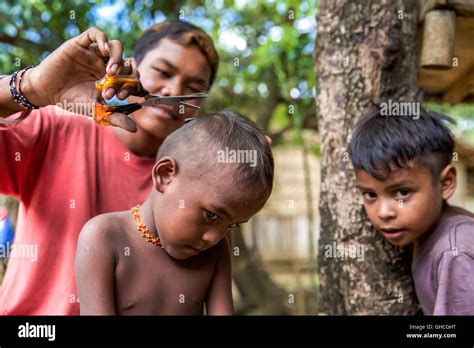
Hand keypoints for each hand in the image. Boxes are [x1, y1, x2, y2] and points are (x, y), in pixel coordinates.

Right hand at [21, 27, 139, 131]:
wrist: (47, 92)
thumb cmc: (72, 101)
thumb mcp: (96, 111)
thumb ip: (115, 118)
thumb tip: (135, 129)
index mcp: (114, 79)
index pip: (132, 76)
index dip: (132, 85)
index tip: (122, 96)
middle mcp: (106, 64)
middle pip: (127, 61)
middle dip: (124, 74)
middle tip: (113, 86)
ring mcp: (94, 53)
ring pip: (116, 46)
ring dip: (118, 57)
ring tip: (110, 71)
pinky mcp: (81, 44)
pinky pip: (96, 33)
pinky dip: (103, 39)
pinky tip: (103, 50)